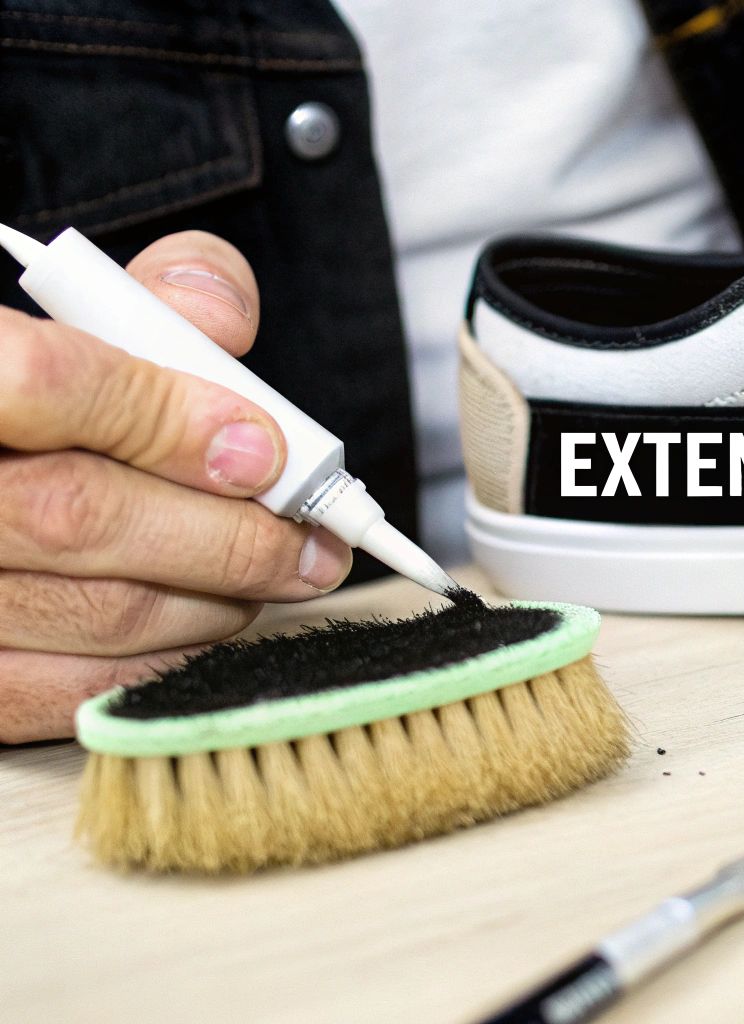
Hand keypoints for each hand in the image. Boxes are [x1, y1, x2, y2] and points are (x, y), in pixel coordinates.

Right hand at [0, 231, 350, 742]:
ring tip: (270, 575)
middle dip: (230, 532)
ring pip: (96, 609)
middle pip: (82, 514)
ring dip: (215, 598)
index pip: (44, 384)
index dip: (169, 419)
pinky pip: (71, 690)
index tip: (266, 448)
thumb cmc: (25, 402)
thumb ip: (151, 308)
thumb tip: (226, 322)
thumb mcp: (70, 323)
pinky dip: (165, 662)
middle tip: (314, 539)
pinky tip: (204, 626)